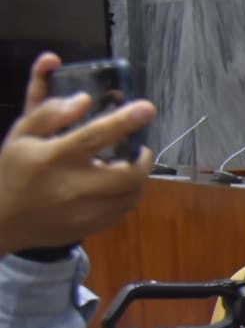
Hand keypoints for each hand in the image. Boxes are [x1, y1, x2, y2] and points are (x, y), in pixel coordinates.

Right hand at [0, 51, 154, 255]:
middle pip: (128, 174)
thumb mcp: (22, 135)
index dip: (124, 121)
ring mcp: (84, 212)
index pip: (96, 137)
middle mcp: (73, 187)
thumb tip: (84, 100)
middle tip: (138, 148)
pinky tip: (116, 186)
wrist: (3, 220)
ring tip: (128, 165)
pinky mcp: (91, 228)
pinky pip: (124, 210)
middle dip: (141, 158)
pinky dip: (127, 195)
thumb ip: (50, 114)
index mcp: (55, 159)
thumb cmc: (14, 171)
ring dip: (137, 177)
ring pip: (132, 194)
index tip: (147, 109)